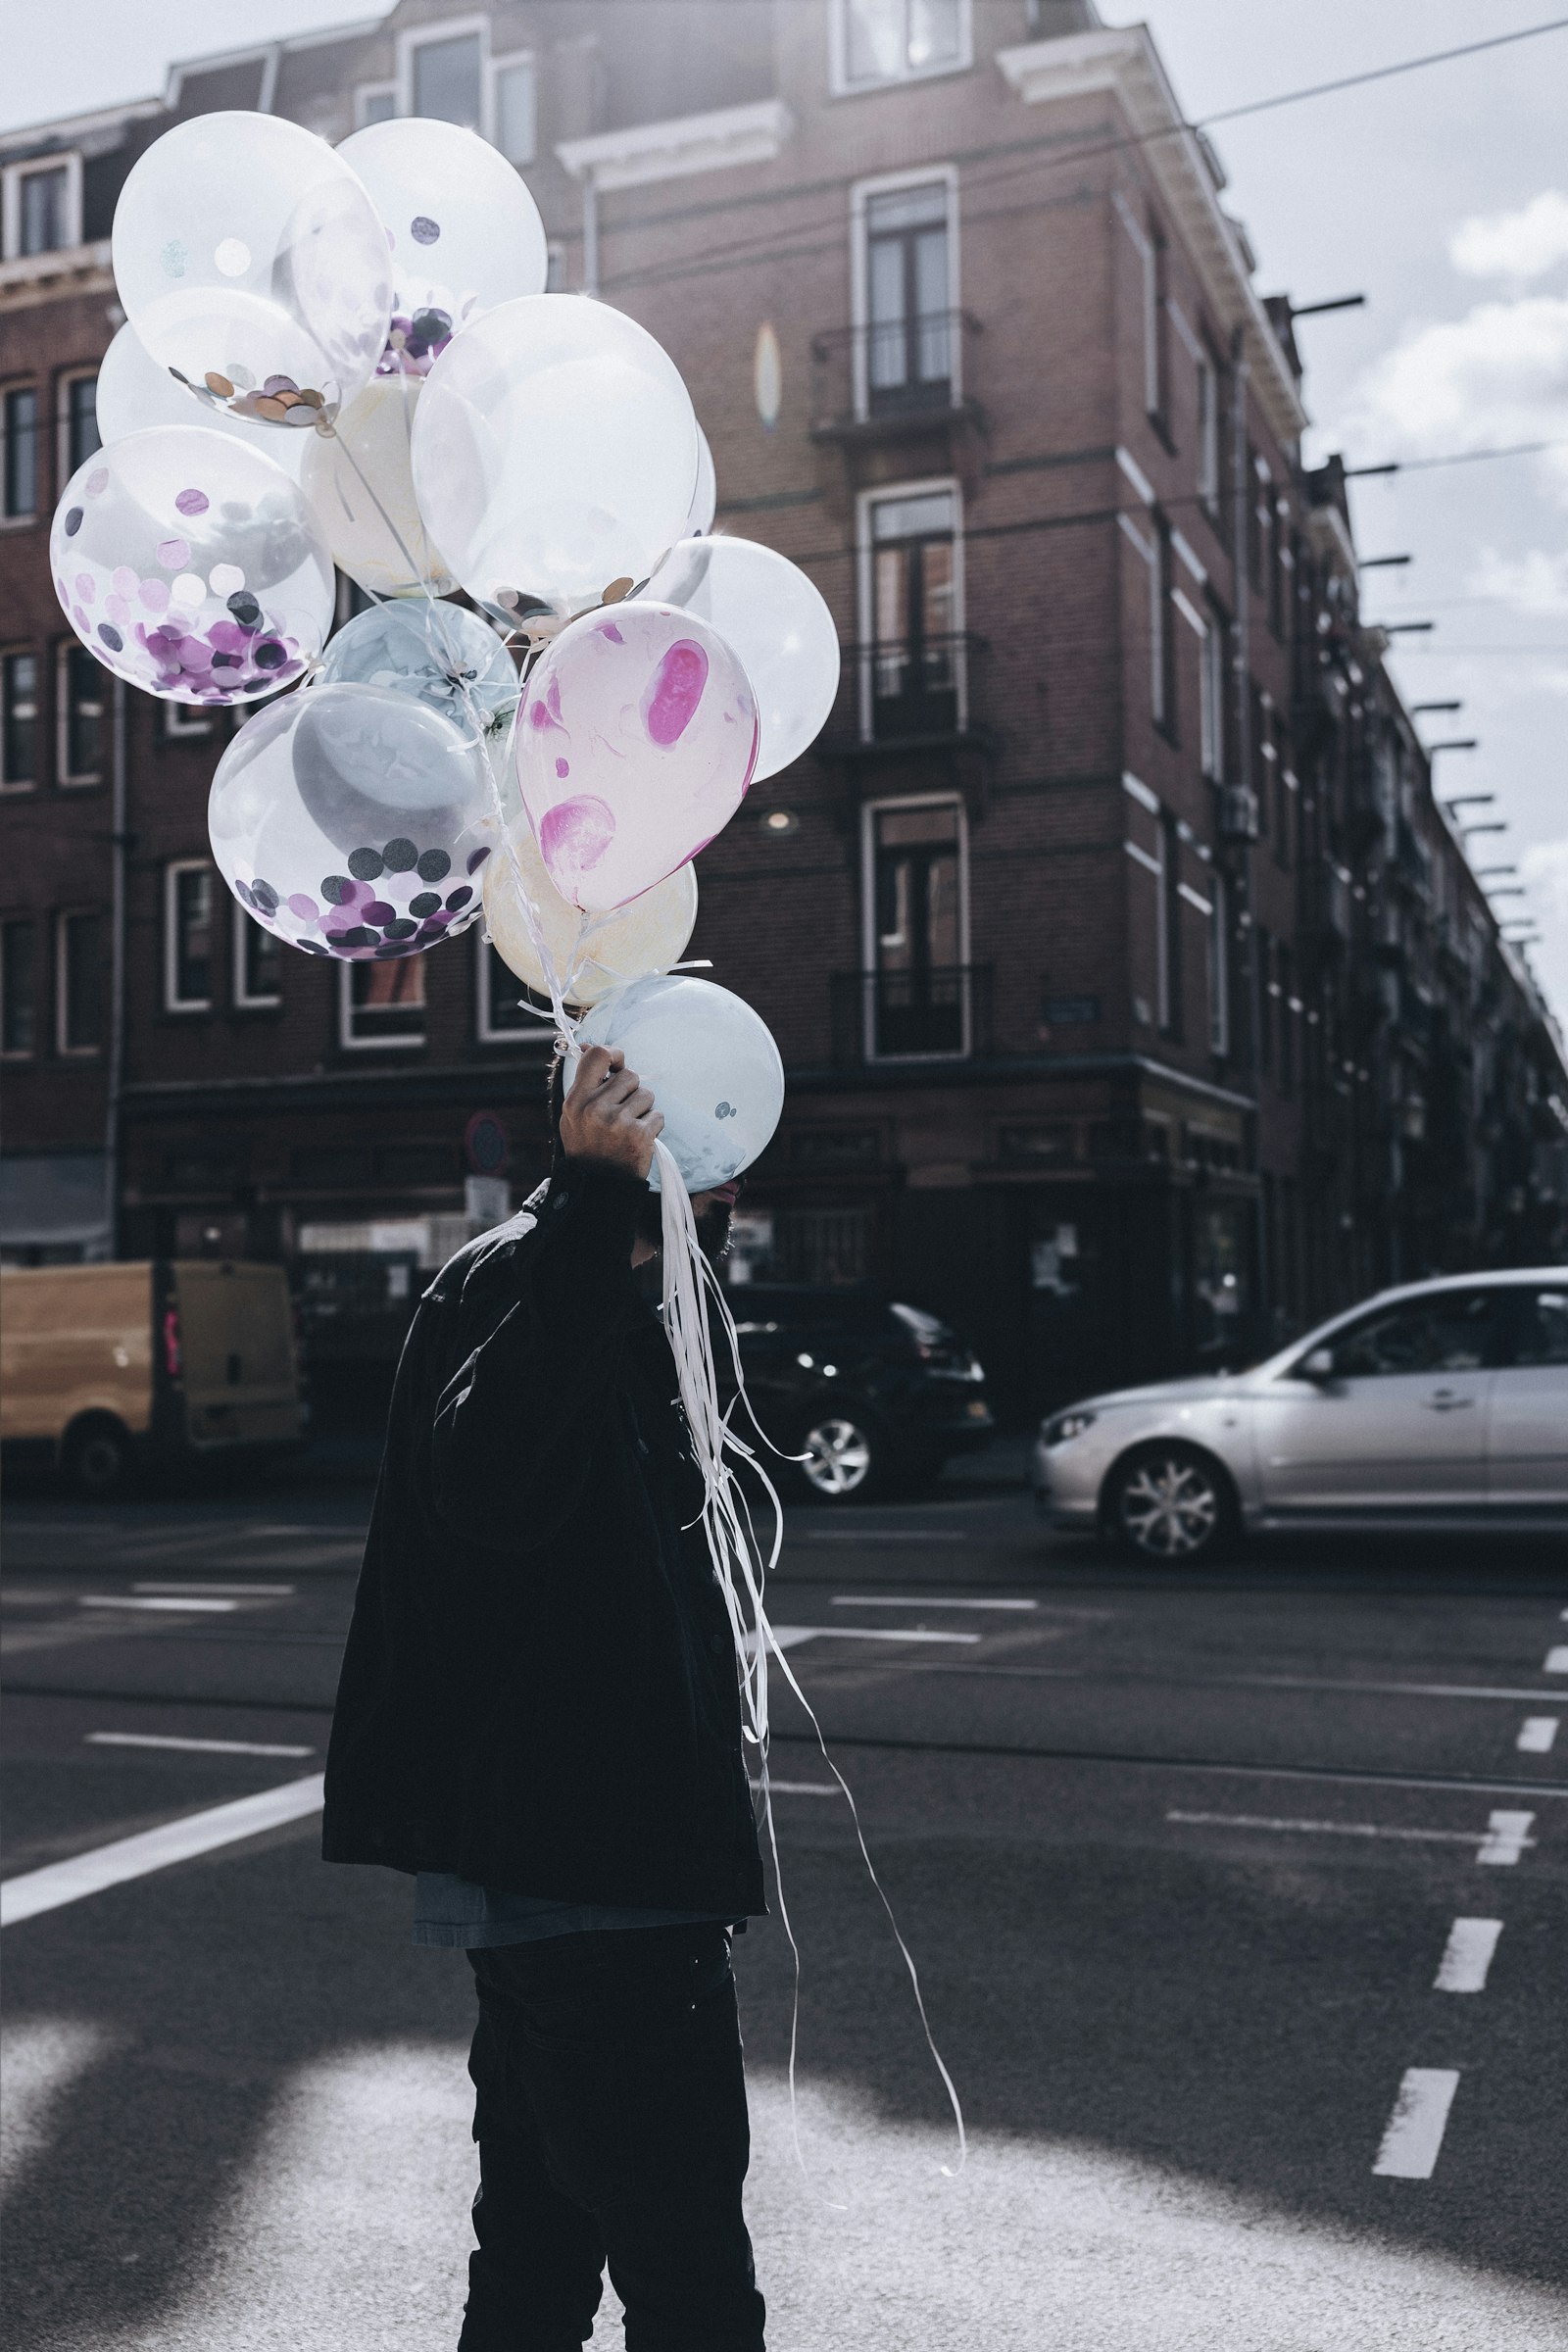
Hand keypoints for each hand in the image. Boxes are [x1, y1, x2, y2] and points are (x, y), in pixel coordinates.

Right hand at [558, 1045, 663, 1180]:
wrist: (598, 1186)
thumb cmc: (588, 1146)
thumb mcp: (573, 1115)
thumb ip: (584, 1083)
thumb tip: (590, 1046)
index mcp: (576, 1100)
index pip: (598, 1056)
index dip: (613, 1054)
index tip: (617, 1063)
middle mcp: (595, 1108)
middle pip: (629, 1075)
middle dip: (630, 1091)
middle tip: (621, 1112)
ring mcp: (618, 1122)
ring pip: (646, 1094)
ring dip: (643, 1109)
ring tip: (629, 1127)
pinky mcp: (639, 1135)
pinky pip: (658, 1115)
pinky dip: (653, 1126)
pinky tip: (639, 1140)